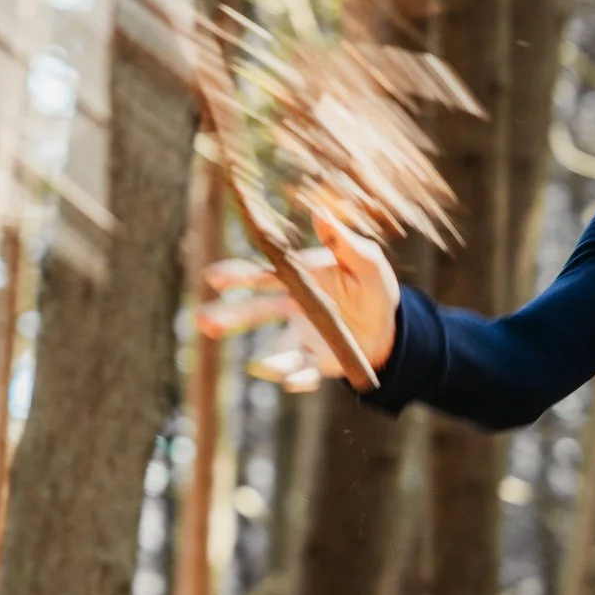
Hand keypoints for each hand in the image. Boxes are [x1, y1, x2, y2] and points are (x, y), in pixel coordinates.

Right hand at [205, 203, 400, 385]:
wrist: (391, 328)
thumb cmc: (375, 287)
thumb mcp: (366, 261)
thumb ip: (343, 241)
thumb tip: (319, 212)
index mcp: (300, 279)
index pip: (264, 276)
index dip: (238, 276)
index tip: (213, 278)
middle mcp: (294, 308)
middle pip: (256, 312)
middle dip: (229, 316)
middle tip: (203, 321)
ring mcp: (302, 336)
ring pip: (278, 348)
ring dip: (268, 358)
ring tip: (261, 366)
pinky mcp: (317, 361)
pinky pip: (304, 370)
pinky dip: (298, 377)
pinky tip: (293, 381)